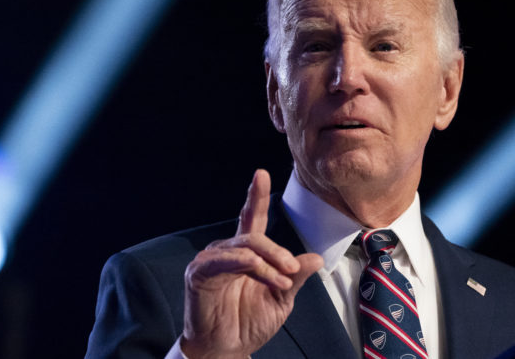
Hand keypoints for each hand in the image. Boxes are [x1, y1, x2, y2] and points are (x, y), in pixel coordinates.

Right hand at [179, 169, 323, 358]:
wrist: (227, 350)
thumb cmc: (248, 323)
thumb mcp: (281, 299)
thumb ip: (296, 277)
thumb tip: (315, 258)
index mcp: (246, 254)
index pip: (252, 219)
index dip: (256, 196)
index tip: (261, 174)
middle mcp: (227, 252)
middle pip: (254, 235)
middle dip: (278, 251)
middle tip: (293, 271)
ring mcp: (211, 261)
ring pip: (244, 247)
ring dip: (267, 262)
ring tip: (282, 282)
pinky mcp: (199, 273)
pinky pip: (223, 260)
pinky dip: (244, 263)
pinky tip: (256, 269)